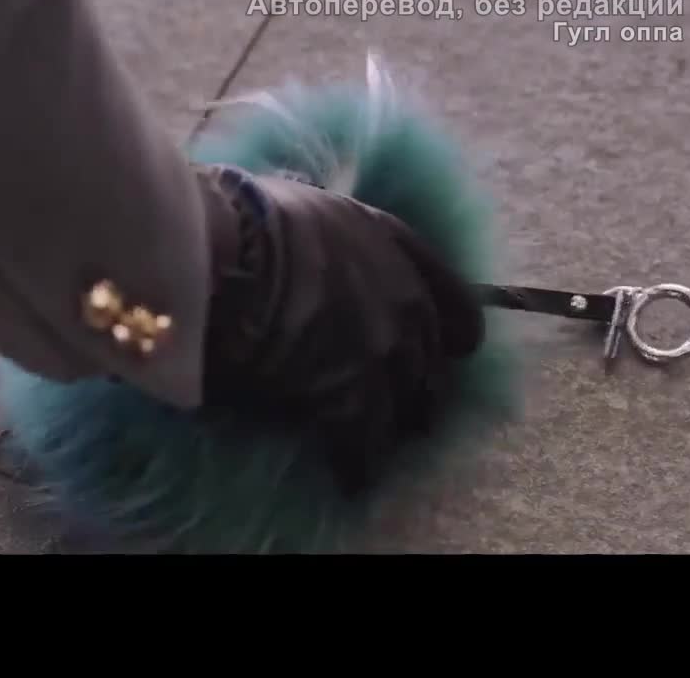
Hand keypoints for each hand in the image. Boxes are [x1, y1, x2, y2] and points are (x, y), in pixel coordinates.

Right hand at [196, 163, 484, 494]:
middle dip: (418, 386)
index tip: (459, 349)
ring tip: (380, 449)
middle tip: (408, 410)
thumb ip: (328, 237)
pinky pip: (363, 444)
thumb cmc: (248, 219)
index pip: (450, 297)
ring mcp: (382, 351)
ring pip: (404, 406)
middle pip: (428, 359)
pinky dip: (357, 465)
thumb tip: (311, 254)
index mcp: (393, 245)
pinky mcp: (351, 397)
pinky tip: (350, 480)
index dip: (454, 329)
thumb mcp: (307, 208)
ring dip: (394, 429)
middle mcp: (401, 298)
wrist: (229, 253)